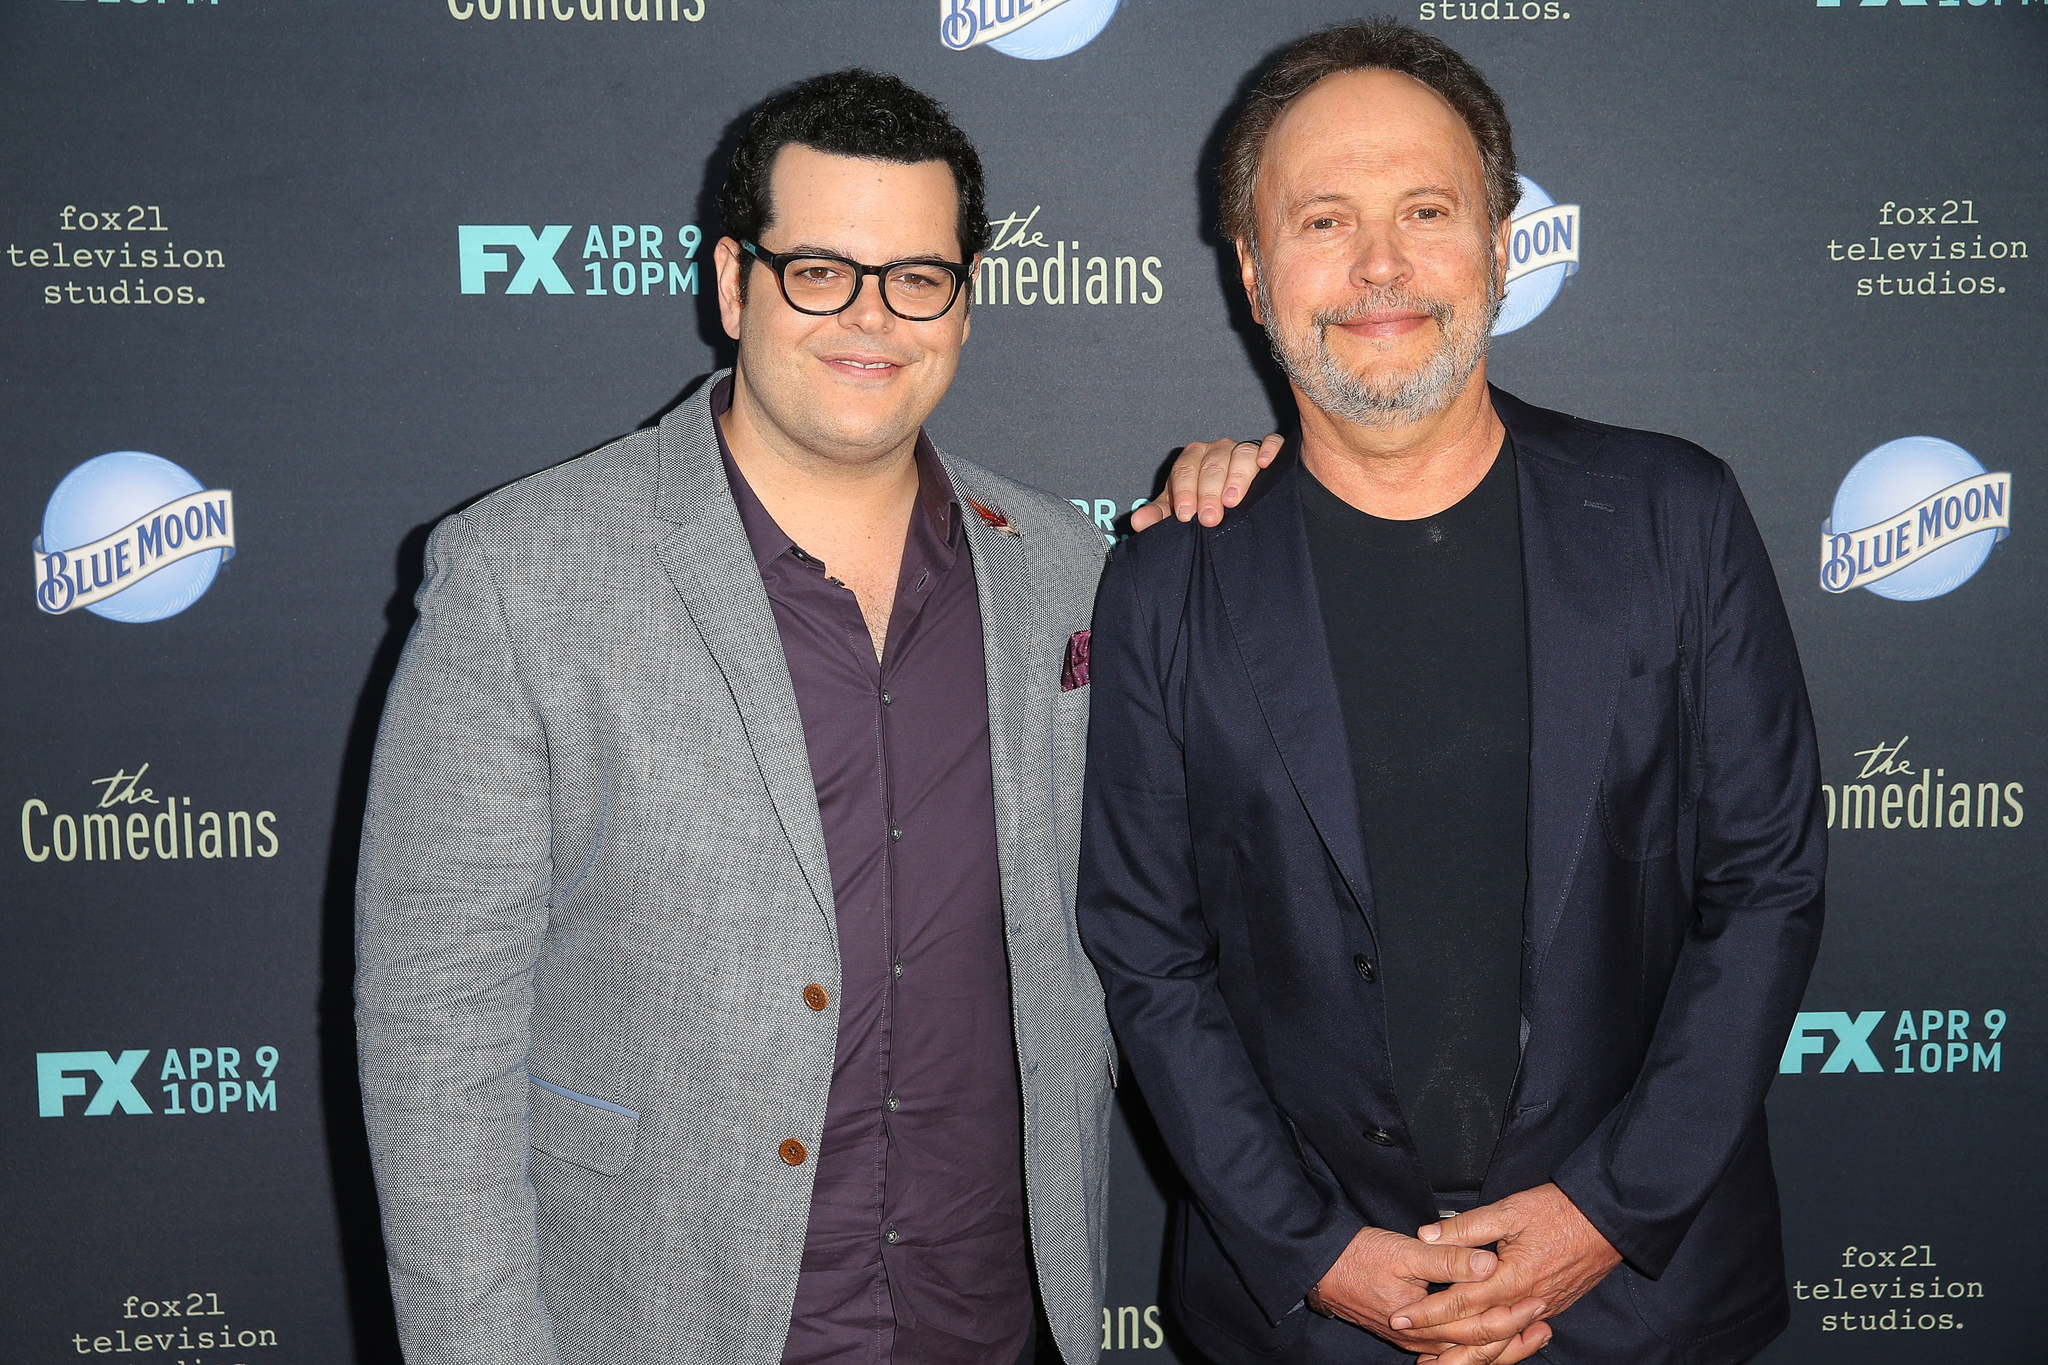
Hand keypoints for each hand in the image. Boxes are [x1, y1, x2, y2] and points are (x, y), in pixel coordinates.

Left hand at [1130, 434, 1283, 530]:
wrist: (1230, 499)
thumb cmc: (1201, 502)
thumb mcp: (1179, 509)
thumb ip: (1159, 515)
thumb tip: (1138, 522)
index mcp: (1191, 458)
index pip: (1185, 469)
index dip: (1185, 491)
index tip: (1186, 515)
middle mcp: (1216, 449)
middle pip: (1212, 464)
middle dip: (1209, 492)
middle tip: (1210, 518)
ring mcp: (1241, 448)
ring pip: (1240, 454)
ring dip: (1236, 477)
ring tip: (1233, 501)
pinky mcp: (1266, 450)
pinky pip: (1270, 443)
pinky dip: (1269, 450)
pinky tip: (1265, 464)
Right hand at [1308, 1226, 1547, 1359]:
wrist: (1319, 1268)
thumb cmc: (1357, 1257)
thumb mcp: (1406, 1251)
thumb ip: (1449, 1259)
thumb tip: (1489, 1264)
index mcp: (1424, 1323)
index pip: (1479, 1329)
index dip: (1512, 1316)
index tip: (1537, 1301)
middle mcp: (1421, 1340)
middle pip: (1478, 1351)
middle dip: (1514, 1339)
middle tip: (1544, 1322)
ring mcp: (1414, 1341)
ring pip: (1465, 1355)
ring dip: (1499, 1346)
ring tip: (1528, 1333)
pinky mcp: (1408, 1334)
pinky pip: (1450, 1349)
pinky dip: (1474, 1345)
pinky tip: (1487, 1337)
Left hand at [1396, 1184, 1622, 1364]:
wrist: (1610, 1220)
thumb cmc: (1562, 1210)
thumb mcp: (1510, 1210)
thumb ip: (1467, 1227)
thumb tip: (1428, 1235)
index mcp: (1511, 1278)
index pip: (1459, 1303)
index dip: (1427, 1312)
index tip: (1400, 1317)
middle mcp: (1525, 1301)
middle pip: (1476, 1332)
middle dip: (1439, 1339)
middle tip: (1408, 1339)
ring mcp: (1542, 1308)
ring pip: (1498, 1341)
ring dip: (1467, 1353)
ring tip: (1438, 1359)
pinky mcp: (1553, 1308)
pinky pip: (1519, 1336)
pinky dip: (1496, 1346)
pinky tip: (1480, 1347)